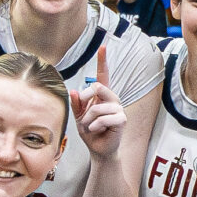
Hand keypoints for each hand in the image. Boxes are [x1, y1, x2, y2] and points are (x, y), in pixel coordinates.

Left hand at [68, 46, 125, 160]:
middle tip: (83, 115)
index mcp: (102, 96)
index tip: (103, 47)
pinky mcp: (122, 120)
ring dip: (88, 119)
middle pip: (98, 87)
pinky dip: (95, 126)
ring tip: (90, 127)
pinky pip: (104, 118)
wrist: (98, 149)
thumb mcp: (79, 116)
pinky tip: (95, 131)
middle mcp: (112, 99)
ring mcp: (118, 109)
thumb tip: (74, 91)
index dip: (103, 61)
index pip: (103, 75)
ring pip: (98, 107)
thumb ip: (77, 104)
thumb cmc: (90, 132)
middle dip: (86, 100)